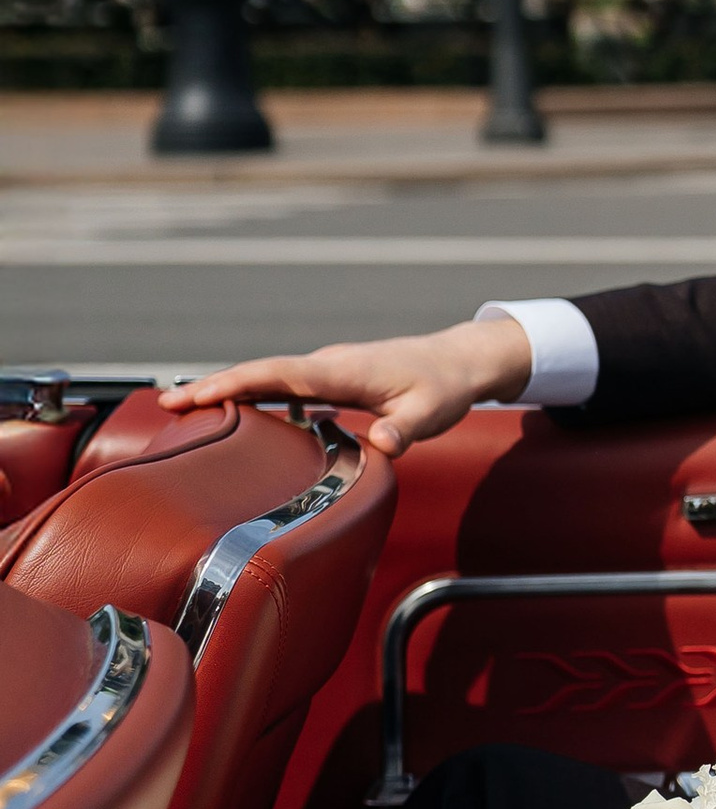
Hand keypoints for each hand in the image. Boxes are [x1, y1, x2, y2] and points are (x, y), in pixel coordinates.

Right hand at [159, 316, 532, 460]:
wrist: (457, 363)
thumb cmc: (442, 388)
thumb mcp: (430, 414)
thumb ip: (404, 430)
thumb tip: (382, 445)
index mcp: (340, 370)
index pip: (277, 374)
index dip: (235, 383)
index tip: (196, 395)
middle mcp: (325, 365)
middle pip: (258, 374)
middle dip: (212, 387)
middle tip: (166, 405)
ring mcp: (325, 371)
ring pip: (266, 379)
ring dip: (227, 391)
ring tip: (183, 411)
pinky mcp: (329, 380)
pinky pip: (282, 387)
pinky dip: (252, 396)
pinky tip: (234, 416)